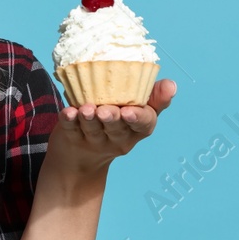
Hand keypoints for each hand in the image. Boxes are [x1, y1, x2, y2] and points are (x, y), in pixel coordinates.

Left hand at [46, 78, 176, 176]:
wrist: (81, 155)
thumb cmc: (116, 120)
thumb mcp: (138, 110)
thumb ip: (154, 97)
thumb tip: (171, 85)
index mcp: (138, 128)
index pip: (143, 125)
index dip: (137, 118)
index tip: (130, 111)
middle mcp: (118, 137)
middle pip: (116, 128)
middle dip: (112, 118)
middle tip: (104, 110)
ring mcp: (95, 140)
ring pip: (94, 129)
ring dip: (89, 119)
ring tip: (86, 110)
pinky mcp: (73, 138)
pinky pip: (71, 130)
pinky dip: (69, 121)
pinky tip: (68, 112)